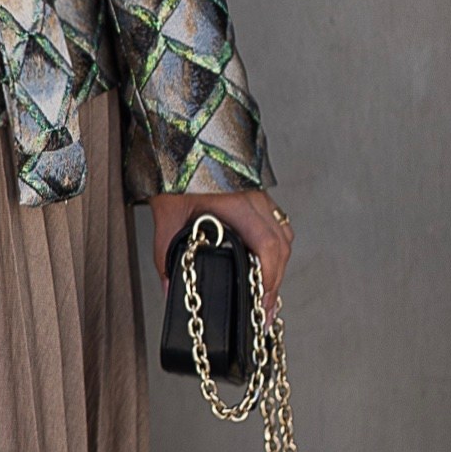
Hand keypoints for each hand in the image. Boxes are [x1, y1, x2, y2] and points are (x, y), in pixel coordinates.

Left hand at [152, 187, 293, 315]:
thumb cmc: (175, 173)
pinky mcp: (258, 194)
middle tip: (265, 311)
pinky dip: (276, 248)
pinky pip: (278, 224)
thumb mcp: (166, 217)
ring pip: (284, 234)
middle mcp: (254, 198)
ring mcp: (260, 195)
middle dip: (275, 281)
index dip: (269, 276)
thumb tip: (170, 290)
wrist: (182, 140)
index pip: (266, 243)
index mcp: (236, 203)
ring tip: (266, 292)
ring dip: (279, 265)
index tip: (262, 301)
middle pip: (282, 245)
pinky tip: (266, 263)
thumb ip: (167, 256)